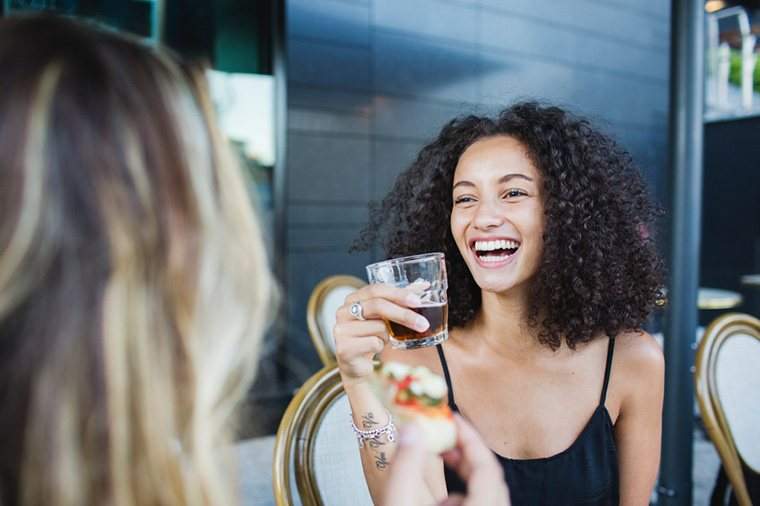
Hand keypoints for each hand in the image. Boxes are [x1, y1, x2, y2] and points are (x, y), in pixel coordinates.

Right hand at [334, 284, 429, 385]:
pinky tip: (372, 348)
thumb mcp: (384, 316)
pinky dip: (380, 346)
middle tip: (422, 323)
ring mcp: (341, 330)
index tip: (417, 301)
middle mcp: (343, 311)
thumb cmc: (370, 335)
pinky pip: (374, 343)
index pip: (376, 290)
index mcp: (352, 299)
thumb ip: (400, 300)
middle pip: (378, 306)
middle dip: (404, 315)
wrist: (354, 363)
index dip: (398, 294)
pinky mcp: (344, 348)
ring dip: (387, 336)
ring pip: (379, 327)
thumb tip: (423, 286)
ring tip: (379, 339)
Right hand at [383, 416, 509, 505]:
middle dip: (466, 452)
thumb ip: (406, 465)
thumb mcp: (400, 500)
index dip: (470, 437)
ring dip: (464, 473)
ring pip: (486, 493)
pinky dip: (463, 493)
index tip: (452, 418)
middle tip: (445, 435)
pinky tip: (437, 496)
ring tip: (440, 459)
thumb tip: (412, 427)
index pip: (487, 466)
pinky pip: (479, 504)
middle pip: (490, 478)